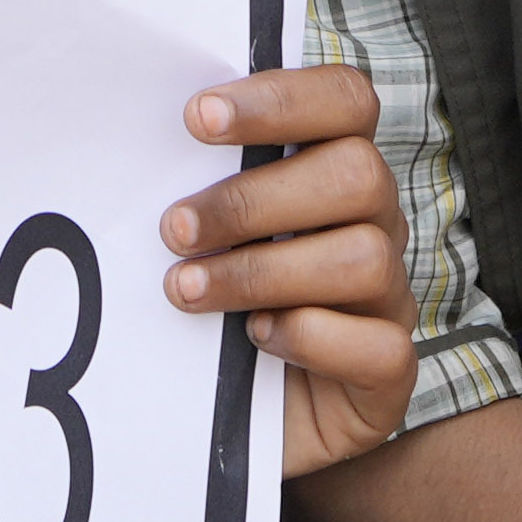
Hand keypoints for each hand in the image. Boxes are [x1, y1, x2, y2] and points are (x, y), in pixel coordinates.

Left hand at [158, 61, 413, 472]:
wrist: (232, 425)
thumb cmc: (210, 312)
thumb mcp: (202, 240)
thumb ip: (195, 185)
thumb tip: (132, 136)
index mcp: (334, 170)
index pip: (346, 101)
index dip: (281, 97)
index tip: (196, 117)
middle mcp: (376, 225)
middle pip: (357, 174)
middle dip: (252, 199)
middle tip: (173, 230)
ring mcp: (388, 300)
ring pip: (363, 258)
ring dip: (260, 271)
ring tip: (184, 290)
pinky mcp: (389, 375)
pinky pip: (379, 346)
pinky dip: (310, 338)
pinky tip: (255, 339)